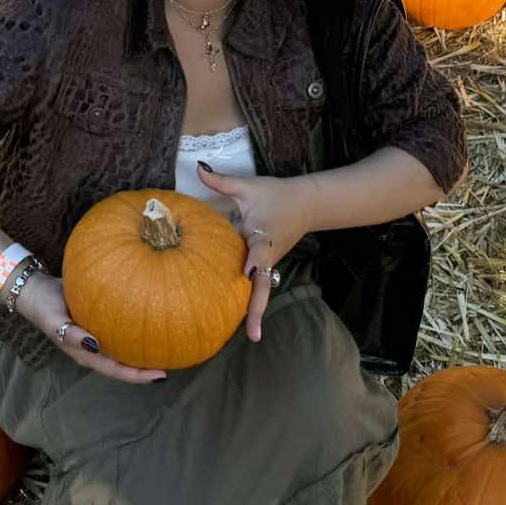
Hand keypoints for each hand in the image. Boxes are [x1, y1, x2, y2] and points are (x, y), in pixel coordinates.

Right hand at [15, 272, 167, 384]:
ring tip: (166, 346)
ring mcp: (96, 336)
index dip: (138, 376)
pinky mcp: (99, 321)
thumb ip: (72, 335)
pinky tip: (150, 319)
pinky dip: (134, 329)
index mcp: (85, 354)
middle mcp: (94, 349)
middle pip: (124, 364)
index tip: (161, 375)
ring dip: (142, 350)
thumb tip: (94, 345)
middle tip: (172, 362)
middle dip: (146, 367)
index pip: (117, 371)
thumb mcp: (55, 321)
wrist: (35, 288)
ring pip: (124, 348)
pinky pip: (120, 329)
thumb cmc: (44, 307)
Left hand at [195, 160, 309, 342]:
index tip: (247, 271)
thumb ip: (222, 182)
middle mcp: (268, 256)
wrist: (307, 204)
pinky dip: (252, 301)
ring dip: (256, 310)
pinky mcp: (267, 266)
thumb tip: (198, 168)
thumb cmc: (276, 195)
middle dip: (258, 309)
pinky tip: (242, 320)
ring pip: (262, 289)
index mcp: (264, 236)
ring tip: (251, 336)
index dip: (254, 261)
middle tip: (253, 335)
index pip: (259, 251)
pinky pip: (259, 285)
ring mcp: (269, 264)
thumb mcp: (249, 186)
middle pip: (263, 286)